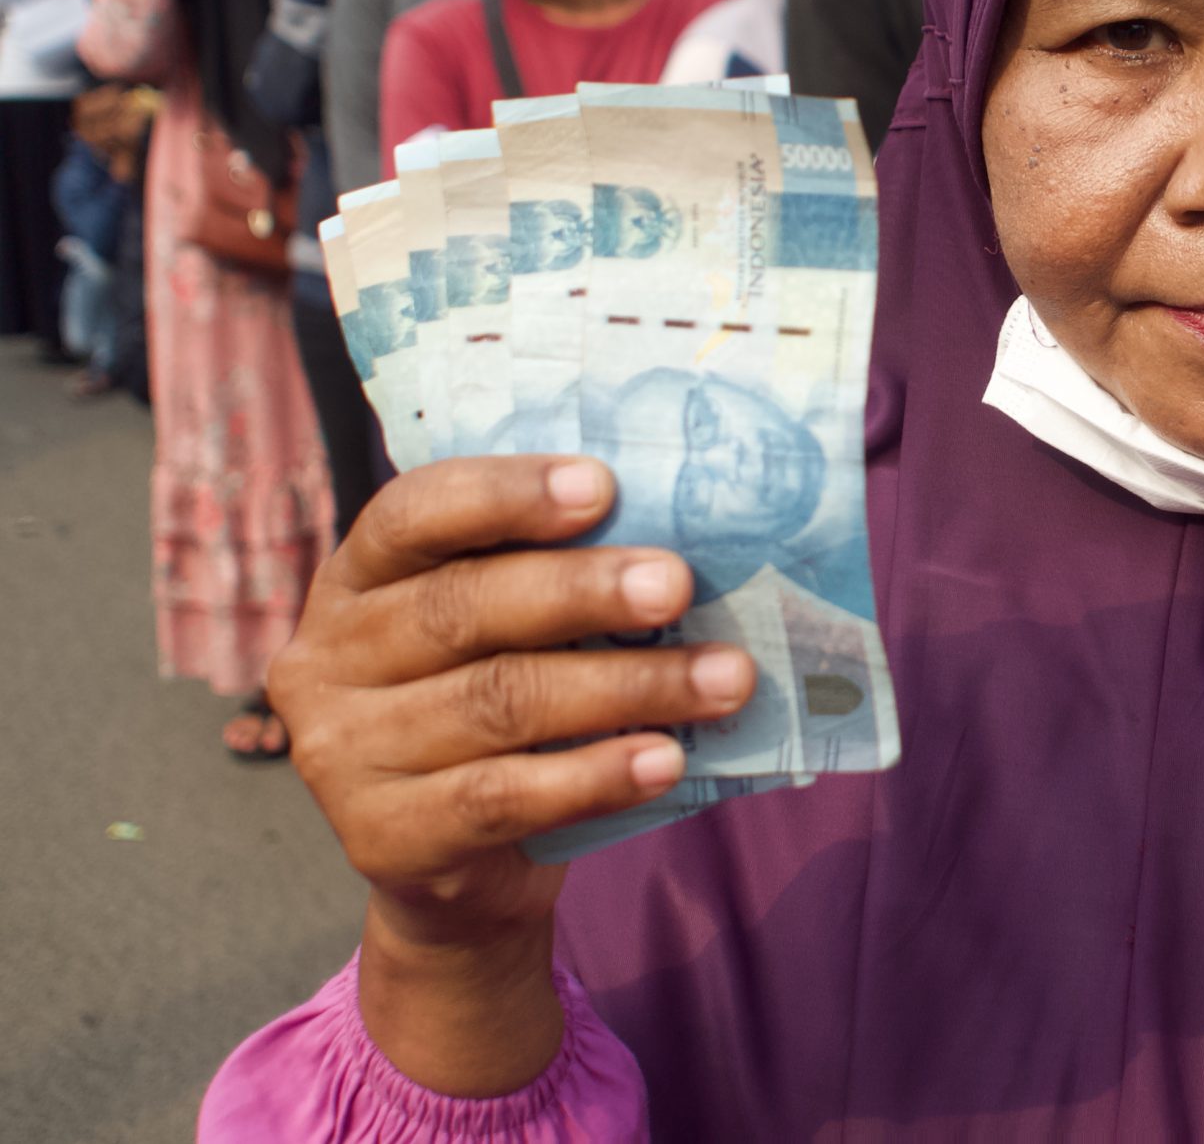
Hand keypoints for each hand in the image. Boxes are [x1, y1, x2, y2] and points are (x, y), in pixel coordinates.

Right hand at [267, 455, 753, 952]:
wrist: (462, 867)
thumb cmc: (502, 710)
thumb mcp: (508, 632)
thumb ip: (556, 577)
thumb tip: (687, 536)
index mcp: (357, 579)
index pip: (414, 513)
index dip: (505, 494)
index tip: (601, 486)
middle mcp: (328, 659)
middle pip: (462, 607)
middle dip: (583, 591)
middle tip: (679, 583)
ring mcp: (343, 753)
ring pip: (498, 702)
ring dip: (627, 686)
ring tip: (724, 678)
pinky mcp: (382, 837)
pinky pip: (501, 797)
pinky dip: (595, 776)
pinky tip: (667, 760)